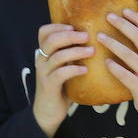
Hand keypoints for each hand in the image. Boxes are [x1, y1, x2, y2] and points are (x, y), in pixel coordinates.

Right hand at [32, 23, 92, 137]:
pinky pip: (60, 74)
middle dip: (70, 36)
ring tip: (91, 51)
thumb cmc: (61, 87)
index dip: (58, 26)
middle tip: (87, 36)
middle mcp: (41, 60)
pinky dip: (74, 69)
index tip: (74, 27)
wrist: (48, 112)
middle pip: (51, 40)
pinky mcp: (49, 86)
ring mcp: (44, 73)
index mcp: (45, 53)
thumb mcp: (65, 66)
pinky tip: (85, 70)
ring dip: (76, 51)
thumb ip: (72, 54)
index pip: (44, 31)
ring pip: (57, 56)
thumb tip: (96, 39)